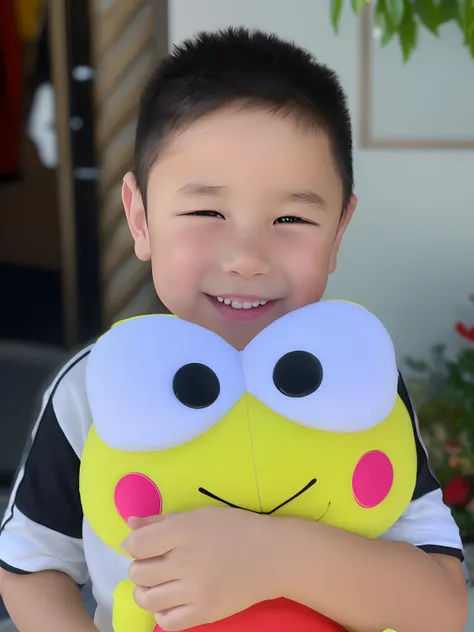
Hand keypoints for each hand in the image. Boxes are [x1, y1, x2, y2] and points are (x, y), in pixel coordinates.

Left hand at [121, 507, 280, 630]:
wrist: (272, 556)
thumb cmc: (235, 528)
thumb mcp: (199, 515)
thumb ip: (162, 520)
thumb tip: (130, 524)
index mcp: (184, 531)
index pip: (137, 544)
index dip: (132, 544)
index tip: (142, 544)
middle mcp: (186, 561)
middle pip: (138, 572)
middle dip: (139, 566)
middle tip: (153, 562)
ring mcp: (195, 590)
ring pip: (147, 599)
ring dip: (144, 590)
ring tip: (155, 583)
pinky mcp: (205, 613)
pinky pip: (167, 622)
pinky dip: (161, 613)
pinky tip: (169, 600)